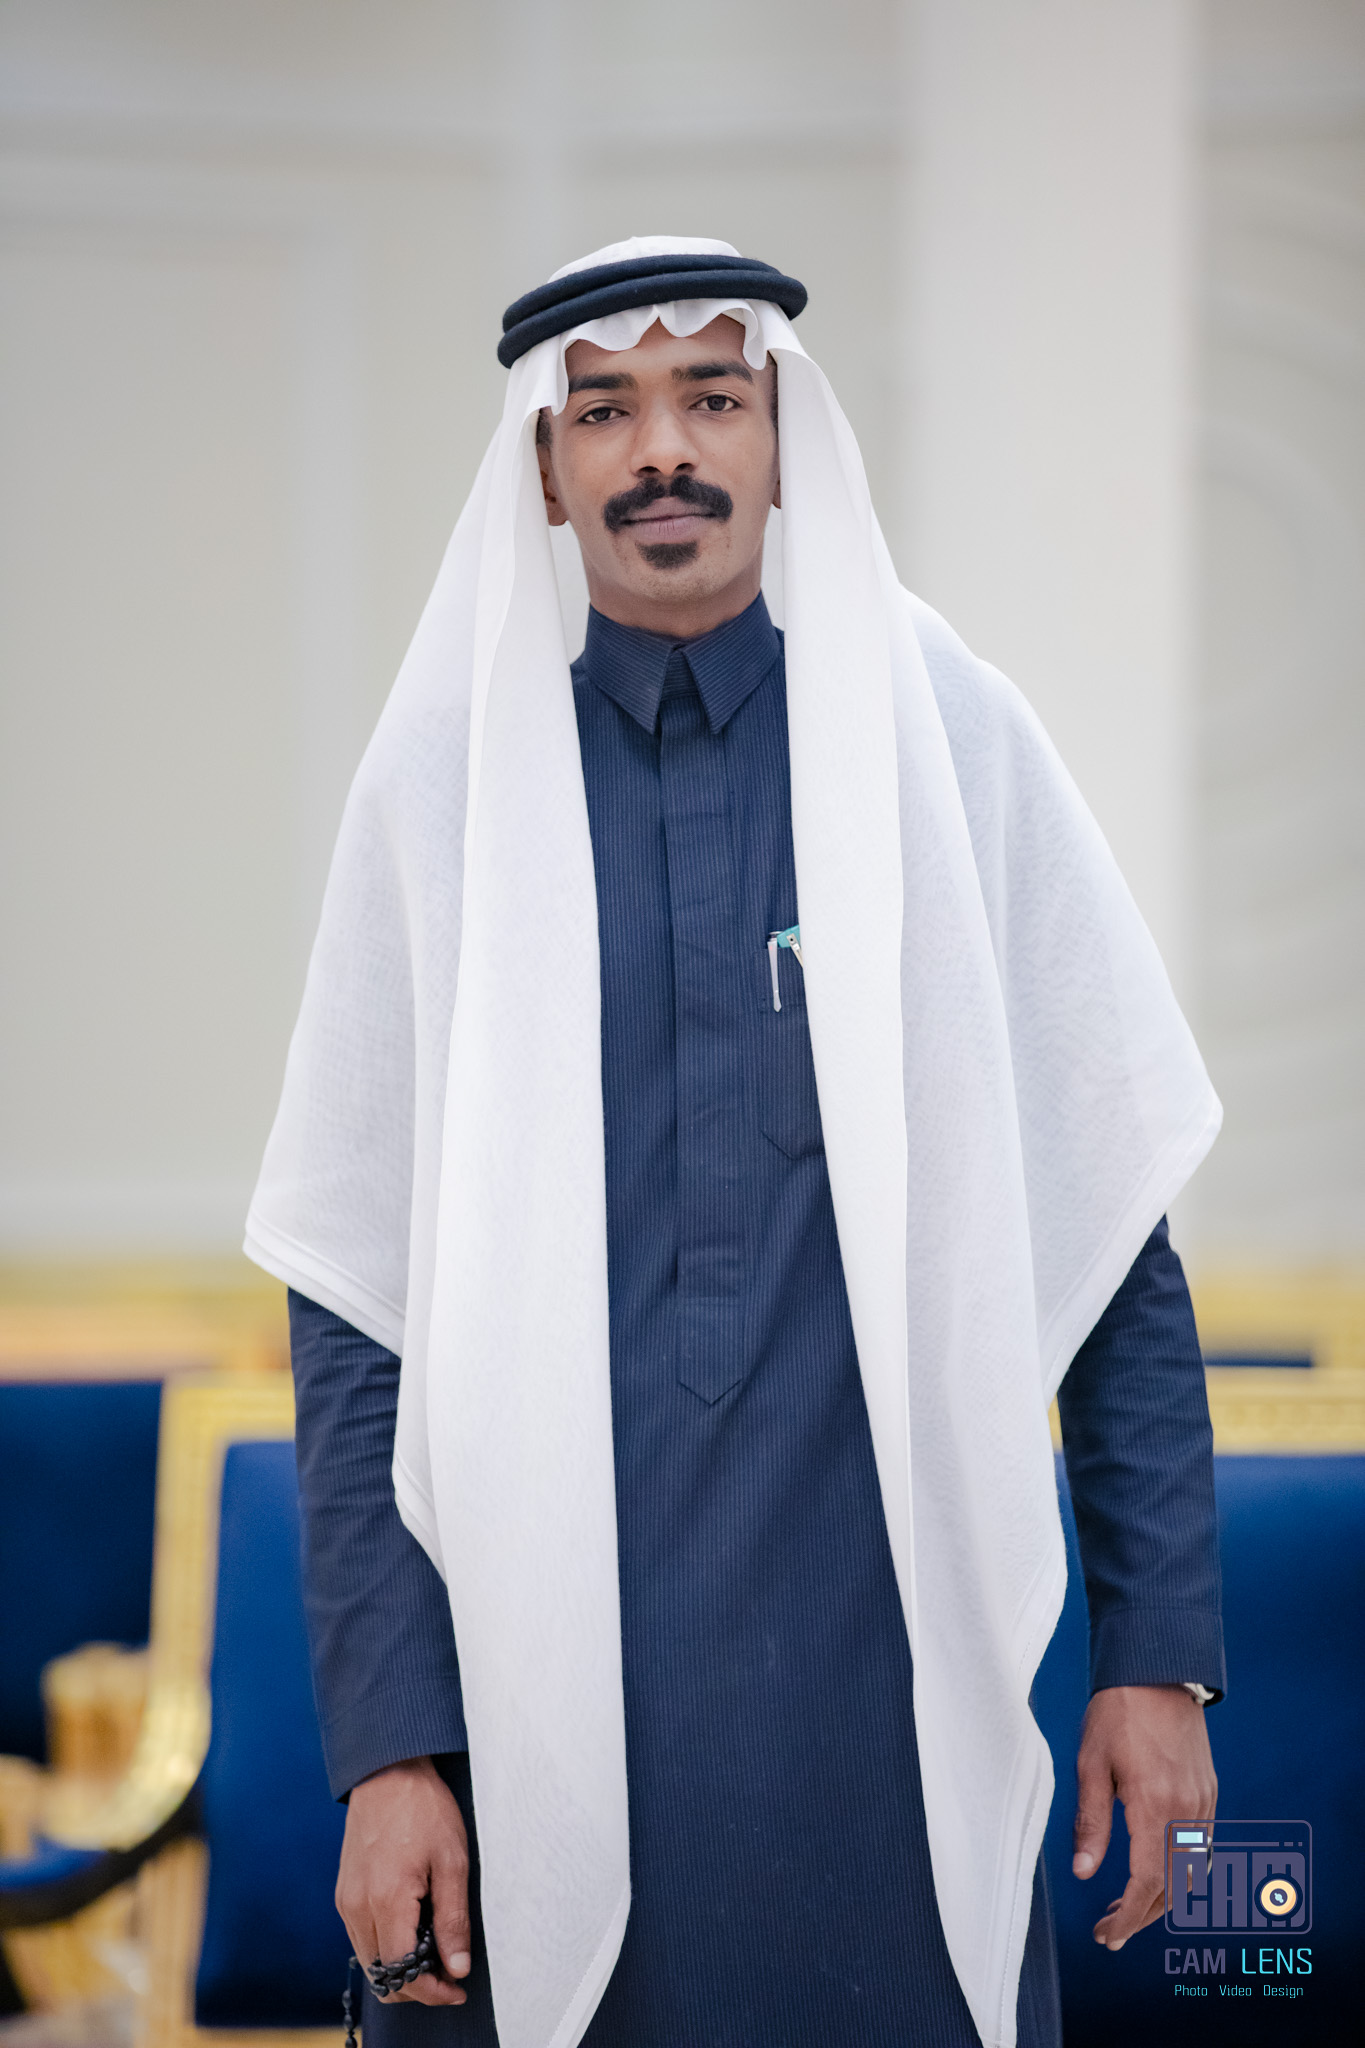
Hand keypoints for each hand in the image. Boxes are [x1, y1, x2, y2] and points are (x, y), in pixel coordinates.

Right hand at [336, 1756, 471, 2004]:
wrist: (387, 1770)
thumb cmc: (424, 1808)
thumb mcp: (452, 1860)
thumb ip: (453, 1919)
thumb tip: (456, 1967)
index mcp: (385, 1900)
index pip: (402, 1974)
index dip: (431, 1992)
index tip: (457, 1989)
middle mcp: (357, 1906)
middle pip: (382, 1976)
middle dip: (417, 1986)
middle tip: (450, 1973)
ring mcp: (346, 1900)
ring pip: (370, 1960)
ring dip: (400, 1968)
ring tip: (436, 1949)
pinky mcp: (344, 1892)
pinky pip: (362, 1937)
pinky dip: (387, 1946)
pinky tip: (414, 1928)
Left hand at [1072, 1684, 1216, 1950]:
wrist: (1157, 1669)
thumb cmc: (1117, 1712)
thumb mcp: (1090, 1764)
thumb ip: (1092, 1822)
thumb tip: (1084, 1873)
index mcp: (1155, 1806)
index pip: (1146, 1884)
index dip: (1126, 1918)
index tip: (1106, 1935)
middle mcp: (1187, 1811)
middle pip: (1173, 1887)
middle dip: (1142, 1915)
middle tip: (1109, 1927)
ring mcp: (1203, 1802)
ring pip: (1190, 1871)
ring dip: (1161, 1895)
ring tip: (1125, 1903)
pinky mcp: (1208, 1791)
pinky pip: (1199, 1846)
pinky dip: (1177, 1868)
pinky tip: (1151, 1866)